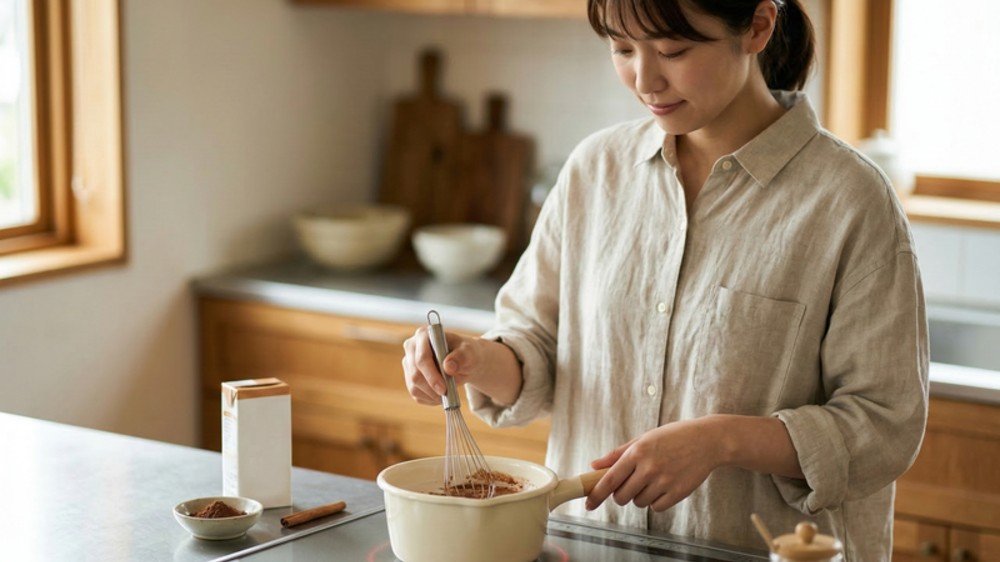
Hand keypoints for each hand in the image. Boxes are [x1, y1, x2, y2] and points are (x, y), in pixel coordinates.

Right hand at [401, 329, 522, 405]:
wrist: (465, 361)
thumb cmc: (466, 352)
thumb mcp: (469, 352)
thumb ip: (461, 357)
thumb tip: (448, 366)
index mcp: (423, 335)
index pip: (422, 358)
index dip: (432, 375)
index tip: (444, 389)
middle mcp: (411, 348)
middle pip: (415, 374)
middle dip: (432, 388)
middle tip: (447, 395)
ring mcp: (409, 364)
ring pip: (414, 386)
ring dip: (432, 395)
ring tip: (448, 394)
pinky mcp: (409, 377)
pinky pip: (416, 394)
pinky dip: (430, 399)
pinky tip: (442, 394)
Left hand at [585, 417, 725, 511]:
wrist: (707, 441)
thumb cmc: (673, 436)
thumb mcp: (644, 438)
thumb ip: (618, 453)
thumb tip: (594, 465)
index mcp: (637, 452)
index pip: (609, 479)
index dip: (596, 494)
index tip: (588, 504)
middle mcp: (649, 468)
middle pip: (622, 496)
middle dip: (621, 495)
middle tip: (629, 485)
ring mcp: (664, 481)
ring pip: (639, 503)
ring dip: (640, 497)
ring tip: (652, 481)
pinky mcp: (678, 492)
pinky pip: (656, 507)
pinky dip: (656, 501)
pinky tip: (664, 487)